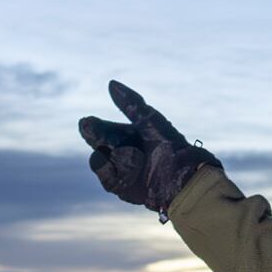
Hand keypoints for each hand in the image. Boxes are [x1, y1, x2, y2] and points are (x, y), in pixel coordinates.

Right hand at [78, 80, 215, 216]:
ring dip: (102, 154)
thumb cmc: (171, 146)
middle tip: (87, 128)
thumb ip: (131, 103)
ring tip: (111, 149)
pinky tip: (110, 164)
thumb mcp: (150, 121)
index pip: (105, 129)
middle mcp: (123, 152)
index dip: (94, 125)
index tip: (87, 120)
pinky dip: (107, 172)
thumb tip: (111, 83)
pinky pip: (107, 180)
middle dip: (93, 136)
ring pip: (100, 161)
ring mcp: (122, 170)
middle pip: (99, 144)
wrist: (184, 177)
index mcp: (129, 135)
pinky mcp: (123, 188)